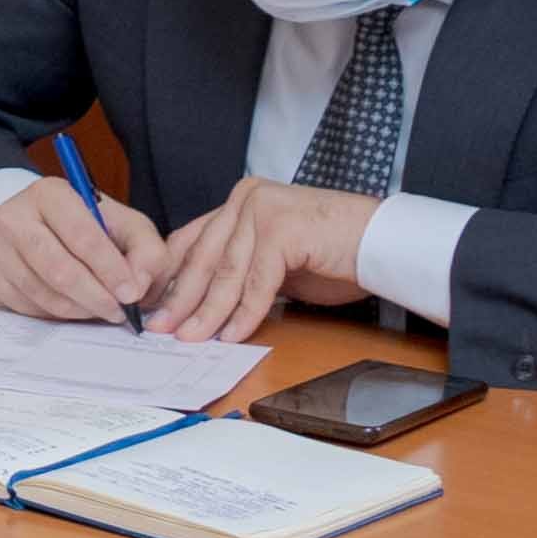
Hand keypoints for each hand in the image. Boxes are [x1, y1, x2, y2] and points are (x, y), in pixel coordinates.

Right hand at [0, 178, 172, 322]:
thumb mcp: (129, 226)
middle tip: (119, 312)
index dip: (110, 269)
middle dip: (95, 297)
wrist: (48, 227)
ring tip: (102, 309)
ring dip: (80, 310)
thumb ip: (147, 253)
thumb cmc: (93, 226)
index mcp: (50, 193)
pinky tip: (76, 306)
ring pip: (43, 294)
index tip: (131, 294)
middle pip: (57, 269)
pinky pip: (28, 309)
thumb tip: (136, 288)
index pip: (81, 235)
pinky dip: (58, 315)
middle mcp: (14, 217)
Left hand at [140, 177, 386, 343]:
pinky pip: (257, 282)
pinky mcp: (283, 230)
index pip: (190, 239)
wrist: (383, 244)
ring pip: (226, 272)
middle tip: (160, 329)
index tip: (153, 307)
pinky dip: (244, 313)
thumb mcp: (273, 259)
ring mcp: (264, 211)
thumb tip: (198, 301)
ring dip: (207, 312)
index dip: (169, 276)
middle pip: (203, 257)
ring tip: (191, 338)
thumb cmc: (333, 252)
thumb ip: (239, 268)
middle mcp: (246, 199)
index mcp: (240, 201)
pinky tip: (234, 335)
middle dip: (180, 298)